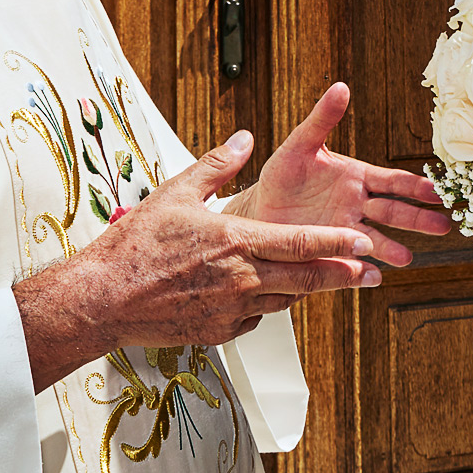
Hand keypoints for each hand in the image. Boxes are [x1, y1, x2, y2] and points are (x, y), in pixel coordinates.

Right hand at [14, 130, 377, 390]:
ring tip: (327, 281)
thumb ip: (217, 164)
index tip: (365, 243)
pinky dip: (264, 305)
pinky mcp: (218, 333)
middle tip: (370, 273)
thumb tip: (245, 139)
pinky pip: (254, 318)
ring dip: (305, 290)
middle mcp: (241, 280)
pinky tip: (262, 294)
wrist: (103, 300)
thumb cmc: (135, 246)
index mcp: (237, 242)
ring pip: (283, 300)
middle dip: (343, 275)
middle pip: (306, 279)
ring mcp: (231, 311)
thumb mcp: (176, 192)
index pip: (302, 243)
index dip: (338, 243)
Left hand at [232, 83, 452, 265]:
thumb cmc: (282, 175)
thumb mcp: (300, 144)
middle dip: (418, 219)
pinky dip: (363, 267)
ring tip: (406, 258)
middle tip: (443, 226)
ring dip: (393, 248)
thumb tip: (340, 87)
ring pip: (377, 239)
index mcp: (357, 177)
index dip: (415, 186)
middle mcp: (358, 205)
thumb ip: (322, 119)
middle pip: (394, 212)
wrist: (258, 210)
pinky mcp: (332, 250)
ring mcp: (346, 230)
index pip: (393, 181)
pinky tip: (375, 276)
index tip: (437, 191)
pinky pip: (351, 259)